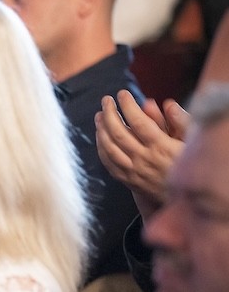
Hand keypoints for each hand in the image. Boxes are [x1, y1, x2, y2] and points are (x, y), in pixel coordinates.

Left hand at [95, 90, 189, 217]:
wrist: (188, 198)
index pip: (138, 121)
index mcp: (162, 147)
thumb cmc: (192, 164)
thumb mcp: (193, 141)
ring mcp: (134, 172)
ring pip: (109, 148)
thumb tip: (167, 103)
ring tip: (99, 115)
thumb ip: (181, 121)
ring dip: (101, 129)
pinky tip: (100, 137)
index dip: (127, 105)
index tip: (122, 93)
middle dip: (109, 113)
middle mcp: (144, 159)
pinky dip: (101, 148)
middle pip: (118, 133)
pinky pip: (109, 163)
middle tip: (106, 99)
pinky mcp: (129, 181)